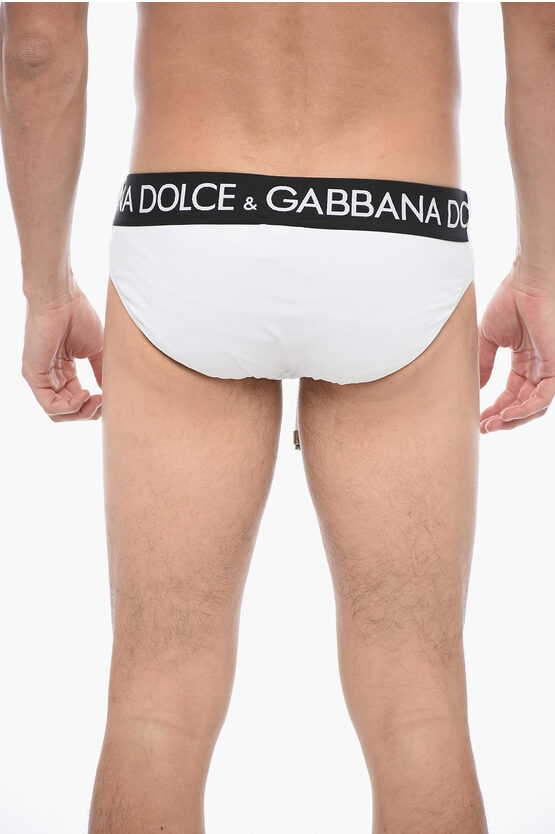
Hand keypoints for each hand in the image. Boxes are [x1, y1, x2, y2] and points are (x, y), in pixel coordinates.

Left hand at [22, 284, 103, 420]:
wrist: (62, 298)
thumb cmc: (78, 316)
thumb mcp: (96, 350)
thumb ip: (100, 371)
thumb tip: (109, 390)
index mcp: (64, 372)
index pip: (76, 401)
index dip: (93, 406)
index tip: (109, 398)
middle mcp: (50, 377)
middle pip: (67, 412)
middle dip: (88, 413)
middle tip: (104, 402)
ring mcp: (40, 377)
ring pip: (58, 413)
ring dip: (81, 413)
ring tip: (96, 399)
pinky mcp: (33, 375)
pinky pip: (49, 406)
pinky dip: (70, 407)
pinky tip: (85, 394)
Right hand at [478, 266, 554, 432]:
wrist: (526, 282)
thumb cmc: (510, 301)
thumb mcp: (488, 339)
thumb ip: (482, 364)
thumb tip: (472, 388)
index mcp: (524, 362)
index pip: (511, 394)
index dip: (495, 410)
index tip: (476, 419)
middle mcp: (538, 368)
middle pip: (522, 405)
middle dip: (501, 419)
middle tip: (482, 427)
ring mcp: (549, 368)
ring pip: (534, 406)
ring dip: (512, 420)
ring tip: (491, 425)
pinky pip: (543, 398)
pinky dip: (525, 409)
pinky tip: (505, 414)